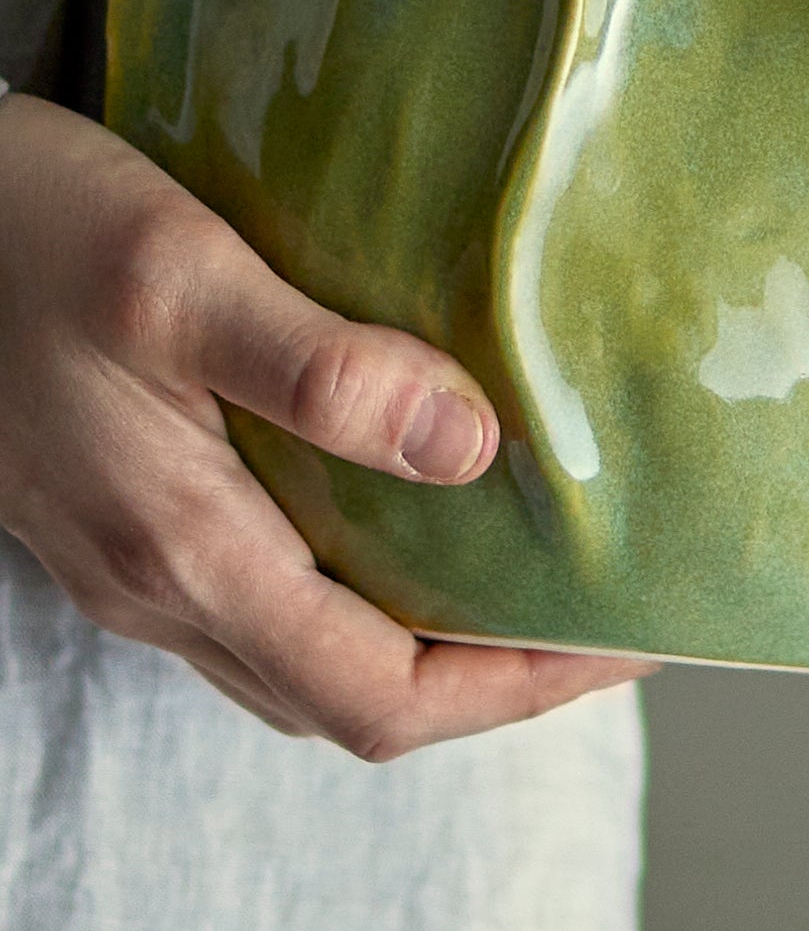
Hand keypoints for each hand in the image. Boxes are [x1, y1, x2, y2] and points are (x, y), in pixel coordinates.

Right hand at [0, 91, 647, 752]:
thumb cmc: (27, 229)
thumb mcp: (180, 275)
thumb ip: (320, 368)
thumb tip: (469, 444)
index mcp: (183, 549)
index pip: (376, 694)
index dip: (516, 688)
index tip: (627, 633)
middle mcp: (158, 587)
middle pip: (351, 701)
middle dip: (495, 681)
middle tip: (609, 611)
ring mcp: (132, 563)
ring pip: (303, 661)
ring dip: (429, 646)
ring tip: (538, 573)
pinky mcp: (121, 520)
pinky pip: (262, 604)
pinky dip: (361, 592)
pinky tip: (414, 512)